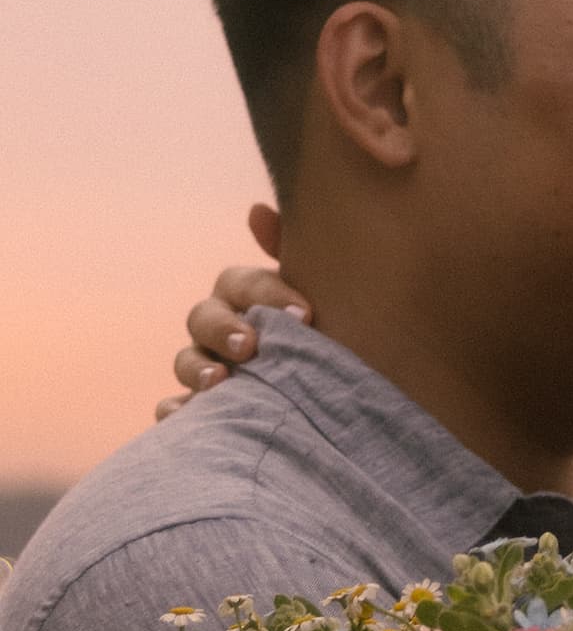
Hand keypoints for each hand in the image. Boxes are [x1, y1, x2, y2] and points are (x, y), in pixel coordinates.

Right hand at [155, 204, 310, 419]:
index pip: (240, 283)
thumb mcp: (326, 296)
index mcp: (245, 296)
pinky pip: (174, 411)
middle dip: (223, 329)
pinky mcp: (201, 412)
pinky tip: (186, 418)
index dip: (267, 294)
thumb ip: (294, 254)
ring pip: (186, 361)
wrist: (340, 397)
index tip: (304, 314)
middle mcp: (218, 329)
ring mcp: (205, 368)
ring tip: (219, 382)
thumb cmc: (328, 336)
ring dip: (197, 369)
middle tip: (250, 346)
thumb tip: (257, 212)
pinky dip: (175, 414)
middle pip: (204, 318)